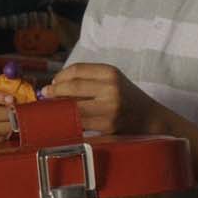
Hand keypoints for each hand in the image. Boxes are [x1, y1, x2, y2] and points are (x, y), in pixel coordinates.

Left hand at [43, 63, 163, 134]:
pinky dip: (69, 122)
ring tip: (53, 108)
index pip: (77, 70)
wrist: (151, 120)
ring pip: (73, 107)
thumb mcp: (113, 81)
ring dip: (59, 108)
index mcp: (111, 73)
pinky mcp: (107, 127)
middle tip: (46, 95)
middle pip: (72, 87)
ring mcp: (109, 109)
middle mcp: (110, 89)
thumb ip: (89, 79)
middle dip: (54, 91)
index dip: (60, 76)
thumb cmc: (128, 99)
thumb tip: (55, 84)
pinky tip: (65, 121)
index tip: (52, 82)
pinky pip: (80, 124)